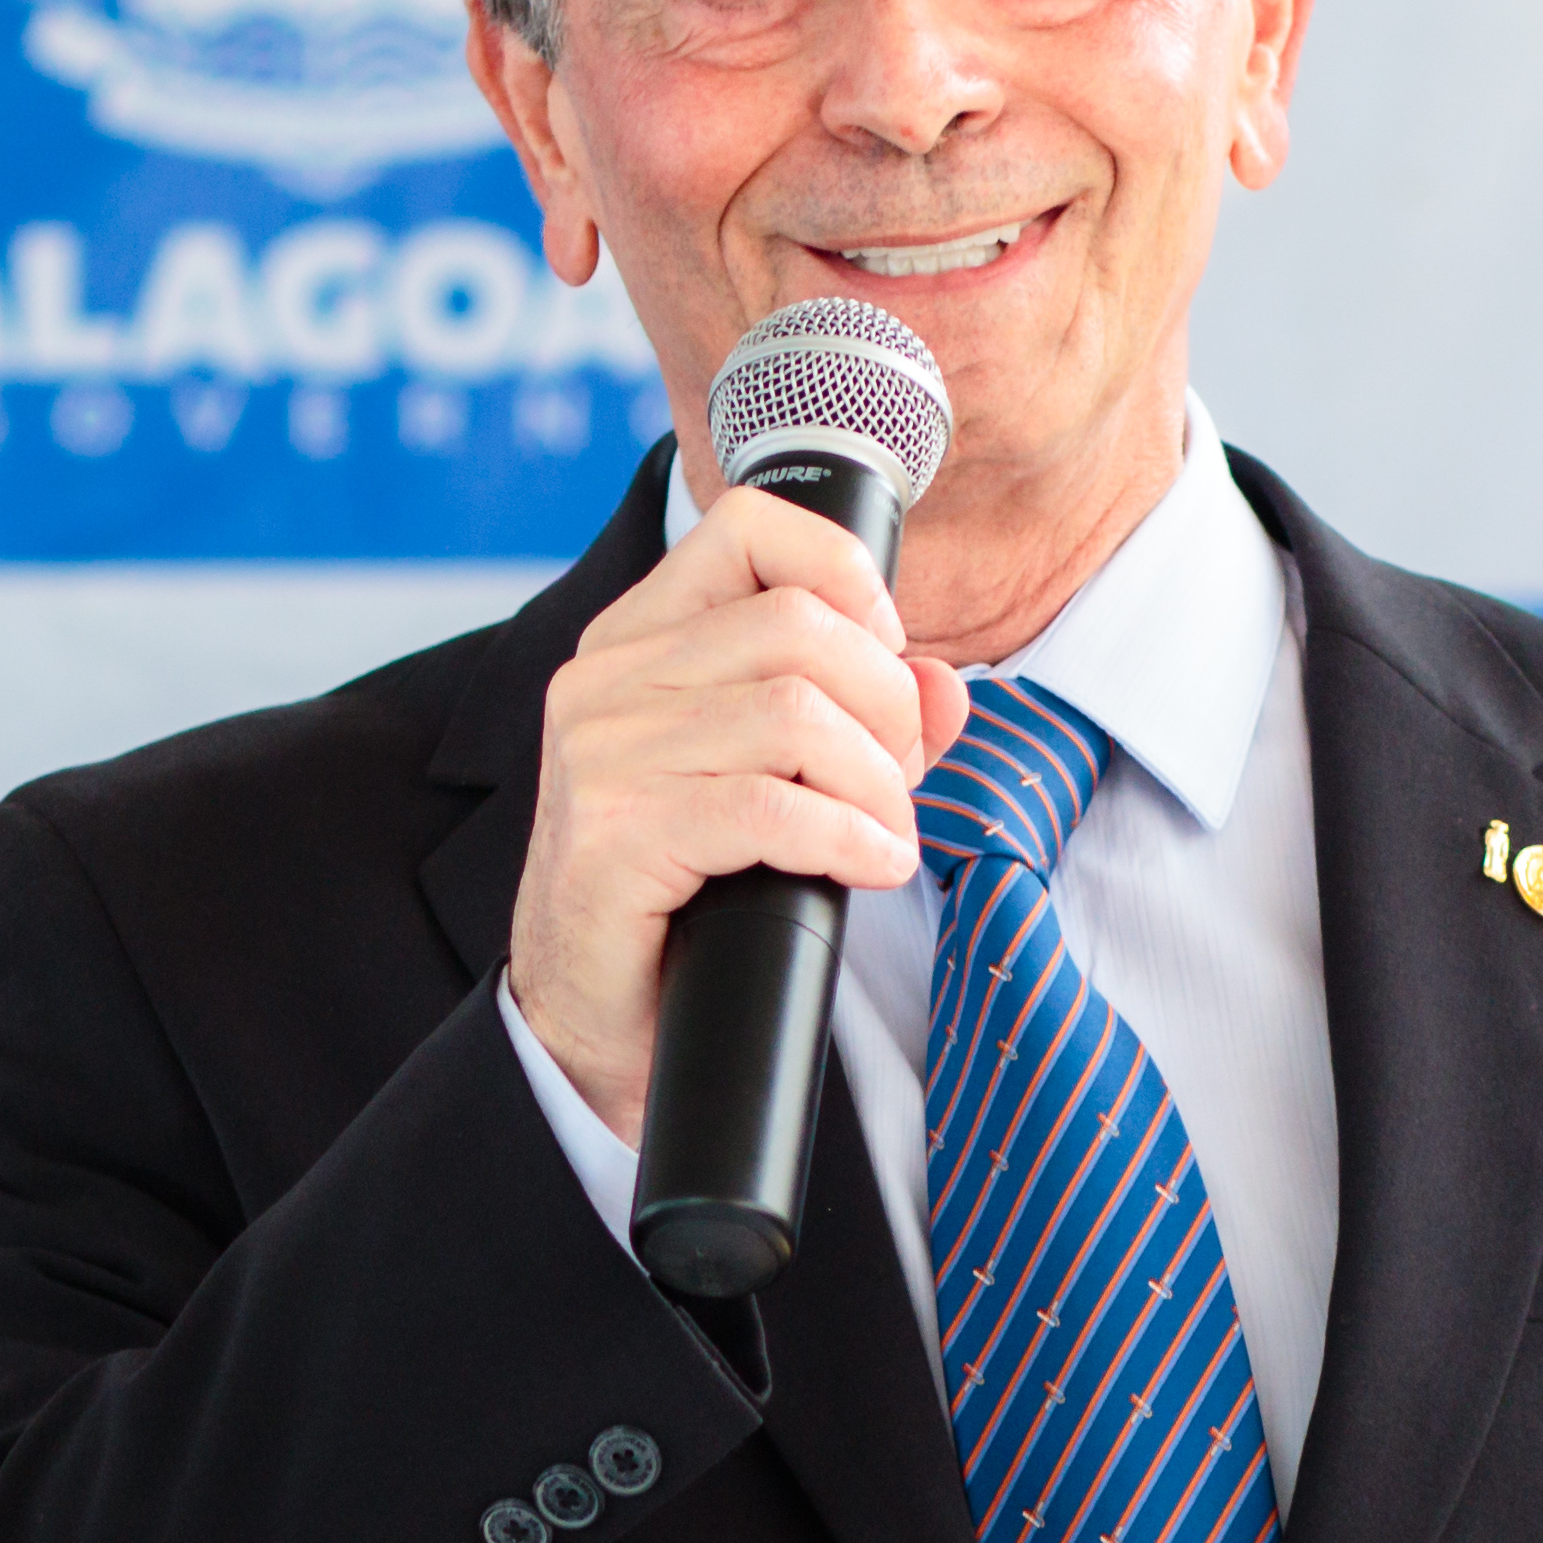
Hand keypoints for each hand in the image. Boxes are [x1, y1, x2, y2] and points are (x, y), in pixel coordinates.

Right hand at [509, 482, 966, 1138]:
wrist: (596, 1015)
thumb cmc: (689, 890)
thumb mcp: (778, 782)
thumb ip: (863, 720)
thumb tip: (946, 686)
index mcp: (639, 638)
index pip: (748, 526)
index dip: (845, 576)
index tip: (886, 655)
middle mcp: (607, 678)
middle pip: (797, 626)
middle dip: (885, 706)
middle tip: (900, 781)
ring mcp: (599, 752)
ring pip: (793, 713)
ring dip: (874, 784)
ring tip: (884, 836)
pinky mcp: (612, 833)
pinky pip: (767, 808)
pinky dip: (846, 837)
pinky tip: (870, 865)